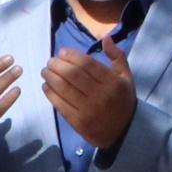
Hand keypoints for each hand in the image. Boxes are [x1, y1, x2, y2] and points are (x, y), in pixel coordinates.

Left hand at [44, 36, 138, 154]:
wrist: (123, 133)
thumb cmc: (123, 101)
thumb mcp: (126, 78)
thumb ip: (117, 57)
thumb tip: (105, 38)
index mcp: (113, 82)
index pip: (87, 64)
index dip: (71, 55)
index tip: (62, 52)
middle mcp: (101, 95)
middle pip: (73, 74)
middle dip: (57, 65)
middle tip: (50, 61)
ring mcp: (88, 109)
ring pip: (64, 88)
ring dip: (50, 77)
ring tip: (45, 71)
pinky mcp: (78, 122)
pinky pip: (60, 104)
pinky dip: (50, 93)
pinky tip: (46, 86)